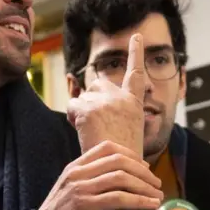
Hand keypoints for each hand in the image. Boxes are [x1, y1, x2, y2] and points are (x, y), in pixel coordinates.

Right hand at [32, 140, 161, 209]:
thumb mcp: (71, 189)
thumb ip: (88, 179)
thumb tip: (117, 178)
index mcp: (75, 166)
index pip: (107, 147)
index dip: (130, 154)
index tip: (145, 166)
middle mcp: (78, 173)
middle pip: (118, 161)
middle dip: (143, 171)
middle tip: (157, 183)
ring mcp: (80, 188)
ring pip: (121, 178)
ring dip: (144, 186)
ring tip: (158, 196)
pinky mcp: (84, 205)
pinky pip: (118, 198)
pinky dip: (138, 201)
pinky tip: (150, 206)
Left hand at [67, 33, 147, 156]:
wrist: (120, 173)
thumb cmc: (124, 160)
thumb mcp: (129, 133)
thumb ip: (117, 115)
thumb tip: (97, 109)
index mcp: (135, 104)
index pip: (136, 74)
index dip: (136, 53)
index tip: (136, 36)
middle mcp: (122, 98)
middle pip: (99, 83)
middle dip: (92, 97)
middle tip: (94, 121)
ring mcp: (106, 102)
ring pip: (84, 96)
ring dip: (82, 111)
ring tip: (91, 132)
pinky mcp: (90, 109)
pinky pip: (73, 106)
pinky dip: (74, 119)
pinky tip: (83, 132)